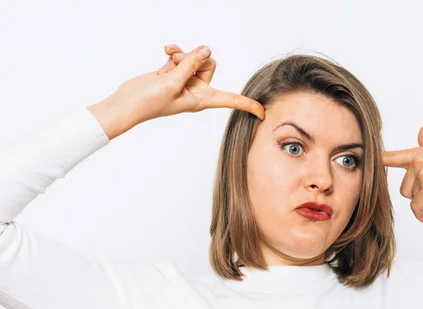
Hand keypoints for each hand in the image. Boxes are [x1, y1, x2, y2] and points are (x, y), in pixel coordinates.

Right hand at [112, 43, 264, 126]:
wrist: (127, 103)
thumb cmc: (149, 102)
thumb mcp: (172, 83)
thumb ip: (190, 65)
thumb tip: (206, 50)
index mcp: (202, 99)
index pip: (231, 101)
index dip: (247, 106)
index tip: (263, 112)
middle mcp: (197, 90)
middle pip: (210, 65)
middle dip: (195, 58)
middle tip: (178, 63)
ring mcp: (185, 81)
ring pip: (195, 58)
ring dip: (183, 54)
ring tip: (168, 58)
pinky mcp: (174, 72)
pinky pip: (182, 56)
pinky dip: (175, 52)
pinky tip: (166, 51)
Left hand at [382, 127, 422, 222]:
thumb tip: (422, 130)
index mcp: (418, 152)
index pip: (391, 156)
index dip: (376, 158)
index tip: (361, 157)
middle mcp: (418, 161)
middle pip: (403, 187)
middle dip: (417, 192)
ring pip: (409, 196)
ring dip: (421, 200)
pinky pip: (416, 206)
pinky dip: (420, 213)